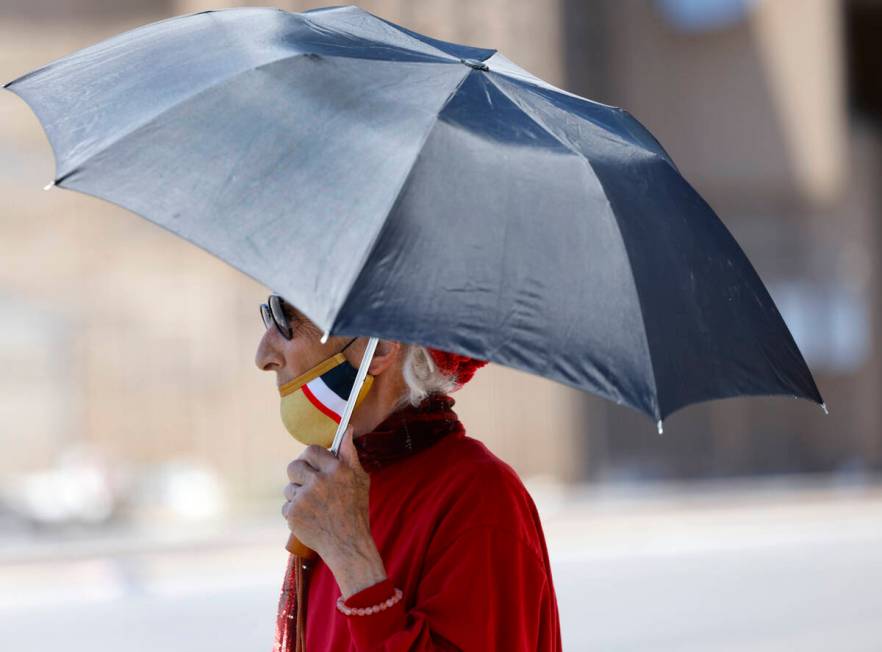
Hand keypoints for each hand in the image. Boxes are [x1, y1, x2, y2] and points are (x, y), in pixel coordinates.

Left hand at [282, 426, 386, 596]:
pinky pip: (287, 505)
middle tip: (310, 486)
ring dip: (298, 495)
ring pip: (289, 488)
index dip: (311, 458)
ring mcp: (304, 498)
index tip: (315, 466)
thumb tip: (347, 430)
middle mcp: (319, 481)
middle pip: (294, 466)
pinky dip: (295, 512)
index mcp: (336, 469)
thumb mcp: (360, 479)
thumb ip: (350, 454)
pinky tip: (309, 518)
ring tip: (313, 506)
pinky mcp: (293, 513)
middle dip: (300, 475)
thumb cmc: (356, 510)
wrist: (348, 545)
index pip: (311, 451)